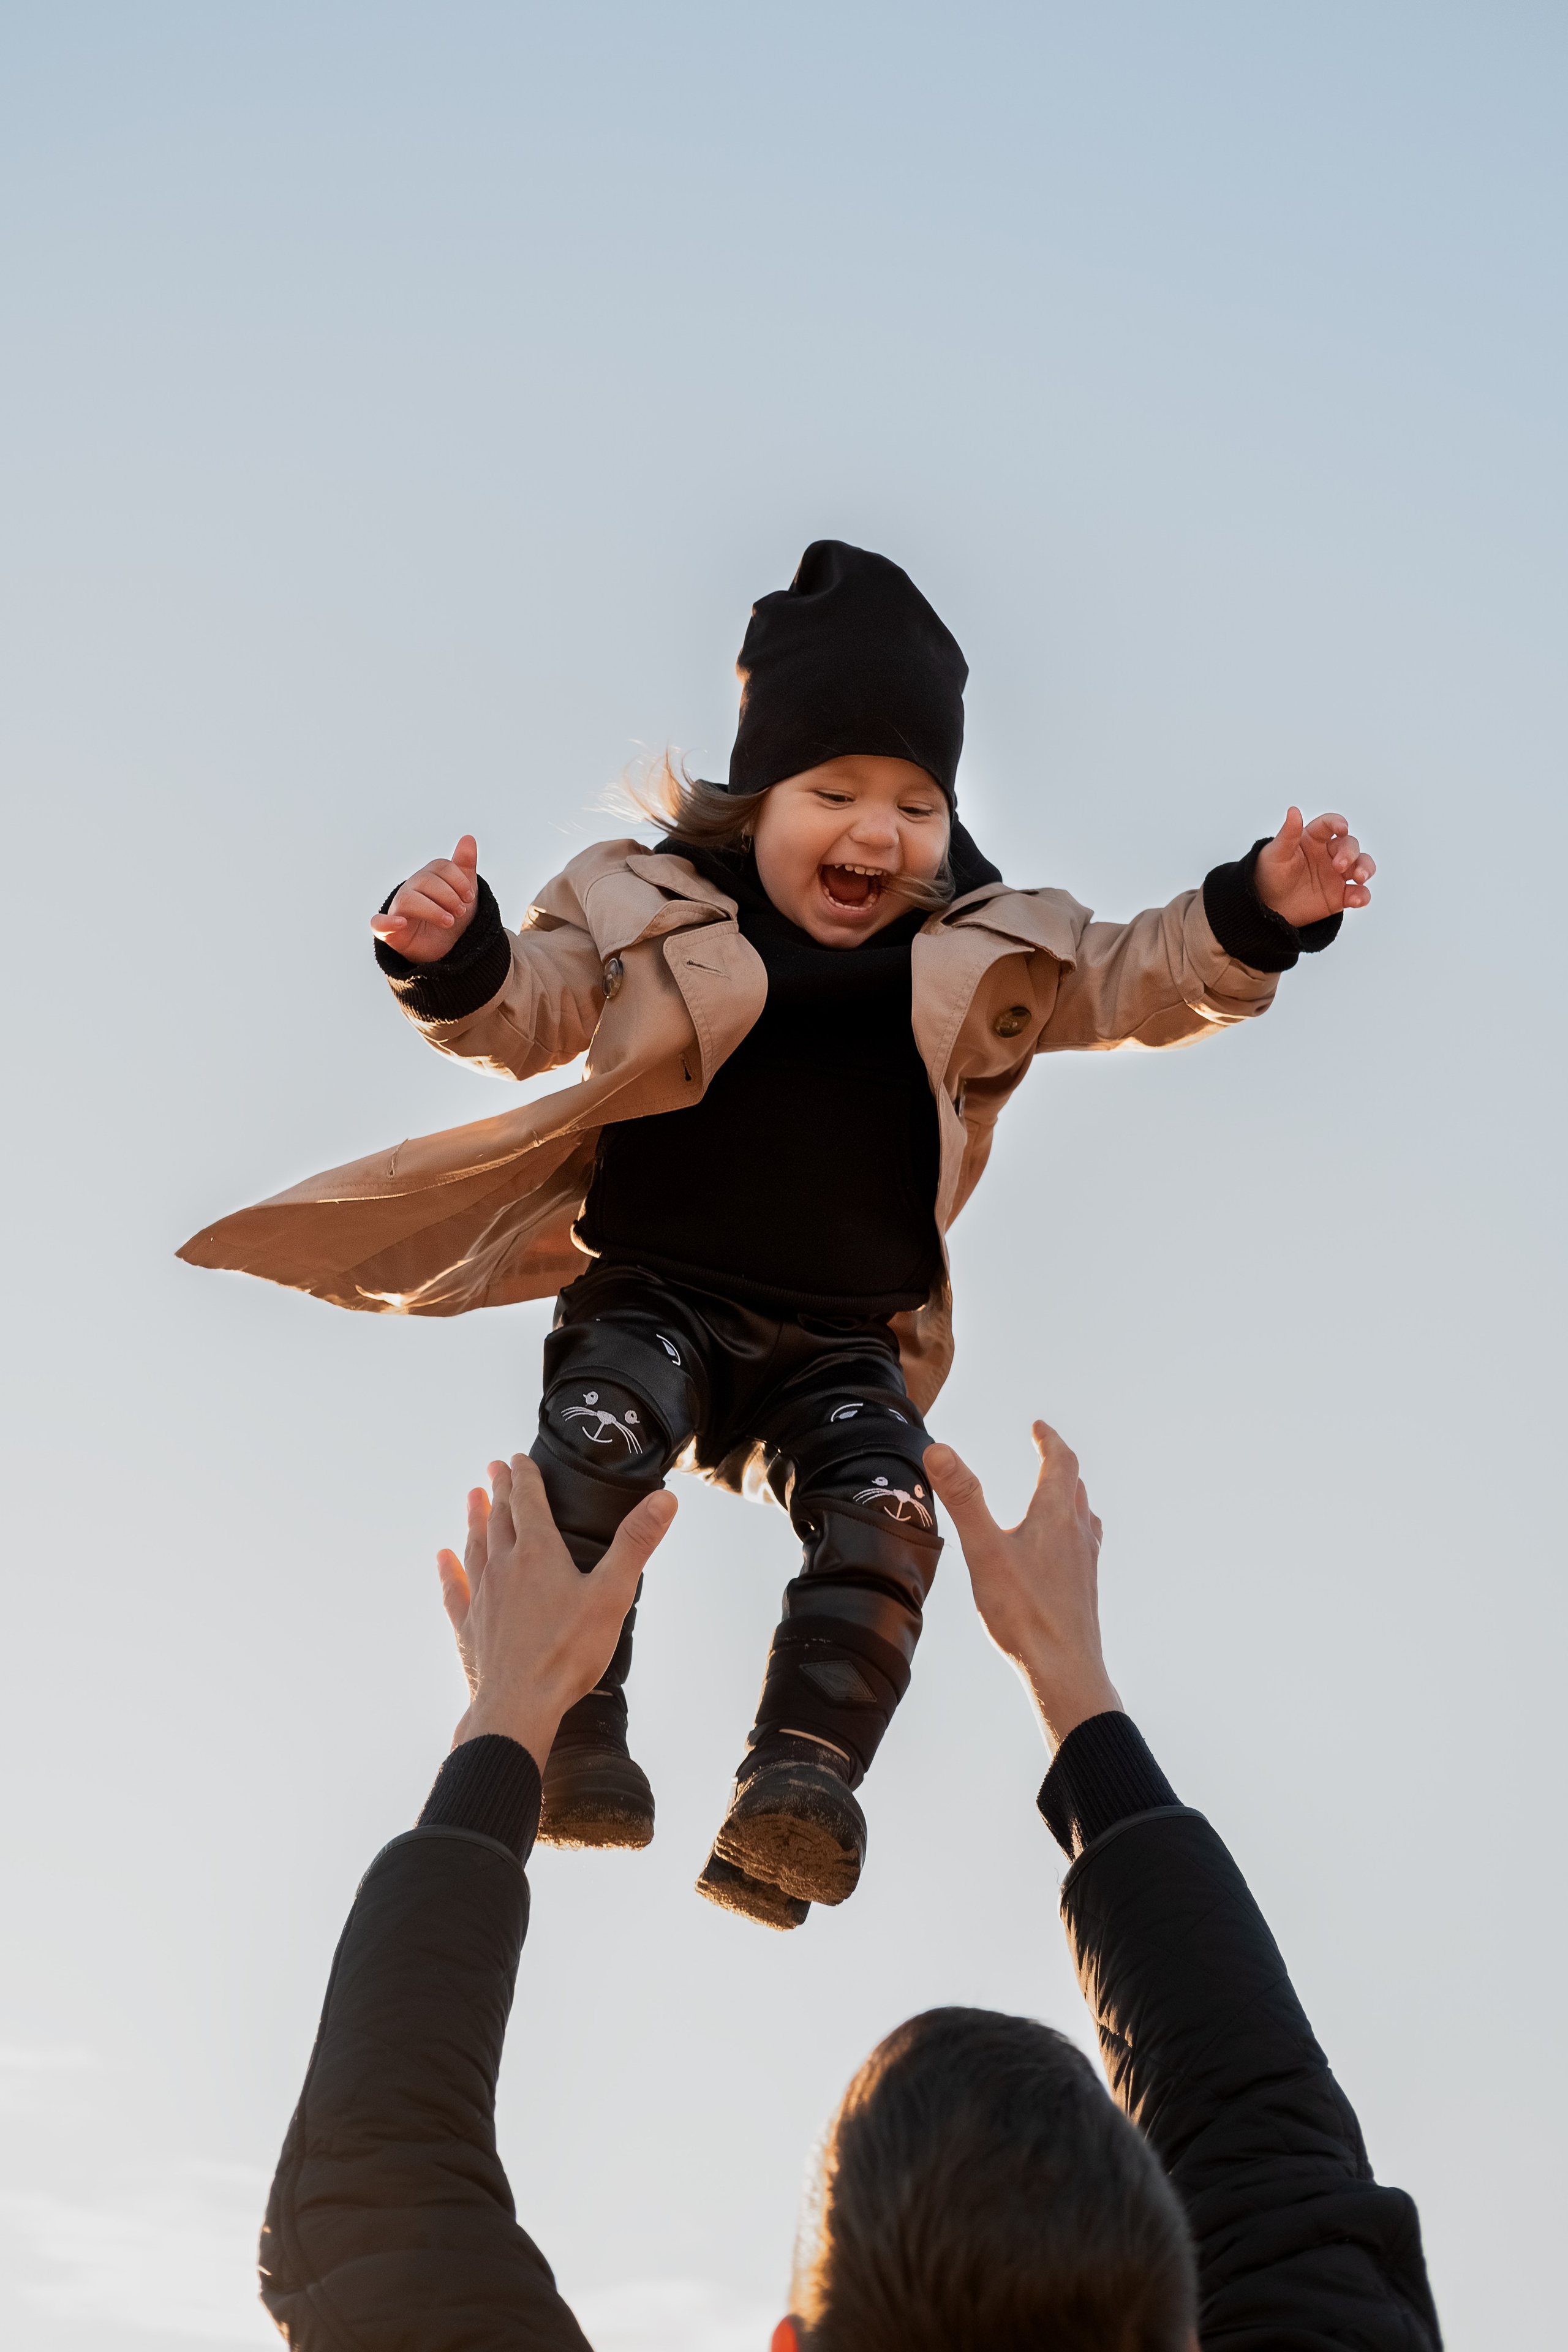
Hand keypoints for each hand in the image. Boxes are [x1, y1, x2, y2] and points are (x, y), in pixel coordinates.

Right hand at [370, 834, 479, 962]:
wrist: (448, 948)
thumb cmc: (452, 915)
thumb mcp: (464, 891)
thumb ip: (464, 865)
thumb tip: (468, 837)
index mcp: (427, 877)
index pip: (440, 867)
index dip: (458, 880)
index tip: (470, 897)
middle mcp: (410, 889)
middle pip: (425, 881)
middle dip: (449, 895)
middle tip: (461, 911)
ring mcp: (398, 909)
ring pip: (408, 899)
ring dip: (432, 910)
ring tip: (449, 921)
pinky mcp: (390, 931)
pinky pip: (379, 923)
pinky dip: (387, 922)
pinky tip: (401, 923)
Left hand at [437, 1453, 676, 1770]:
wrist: (518, 1706)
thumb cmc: (568, 1653)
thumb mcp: (613, 1595)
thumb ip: (636, 1544)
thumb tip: (664, 1498)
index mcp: (538, 1553)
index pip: (528, 1501)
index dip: (525, 1476)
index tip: (518, 1457)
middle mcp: (504, 1567)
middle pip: (499, 1517)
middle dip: (499, 1489)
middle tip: (495, 1468)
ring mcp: (482, 1597)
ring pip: (475, 1546)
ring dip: (474, 1519)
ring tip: (472, 1497)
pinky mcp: (469, 1627)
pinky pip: (456, 1589)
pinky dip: (450, 1570)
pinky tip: (444, 1558)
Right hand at [924, 1422, 1120, 1754]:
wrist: (1064, 1670)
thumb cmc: (1024, 1614)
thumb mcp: (984, 1551)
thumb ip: (963, 1498)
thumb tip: (939, 1449)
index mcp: (1054, 1516)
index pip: (1061, 1462)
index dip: (1049, 1439)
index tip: (1038, 1427)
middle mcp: (1077, 1534)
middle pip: (1075, 1486)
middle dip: (1059, 1463)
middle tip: (1046, 1451)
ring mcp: (1085, 1563)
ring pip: (1083, 1516)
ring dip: (1070, 1496)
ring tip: (1059, 1494)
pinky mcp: (1084, 1589)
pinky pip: (1083, 1546)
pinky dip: (1072, 1531)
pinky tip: (1062, 1554)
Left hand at [1254, 807, 1375, 927]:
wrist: (1266, 906)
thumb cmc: (1269, 874)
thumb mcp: (1276, 854)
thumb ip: (1288, 834)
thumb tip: (1294, 810)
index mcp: (1313, 838)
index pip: (1330, 825)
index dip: (1338, 823)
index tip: (1342, 829)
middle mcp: (1329, 853)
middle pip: (1350, 845)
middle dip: (1349, 853)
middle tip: (1339, 866)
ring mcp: (1337, 874)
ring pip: (1362, 865)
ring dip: (1365, 869)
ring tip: (1359, 877)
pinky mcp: (1340, 896)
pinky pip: (1358, 893)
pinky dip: (1362, 895)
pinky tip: (1356, 899)